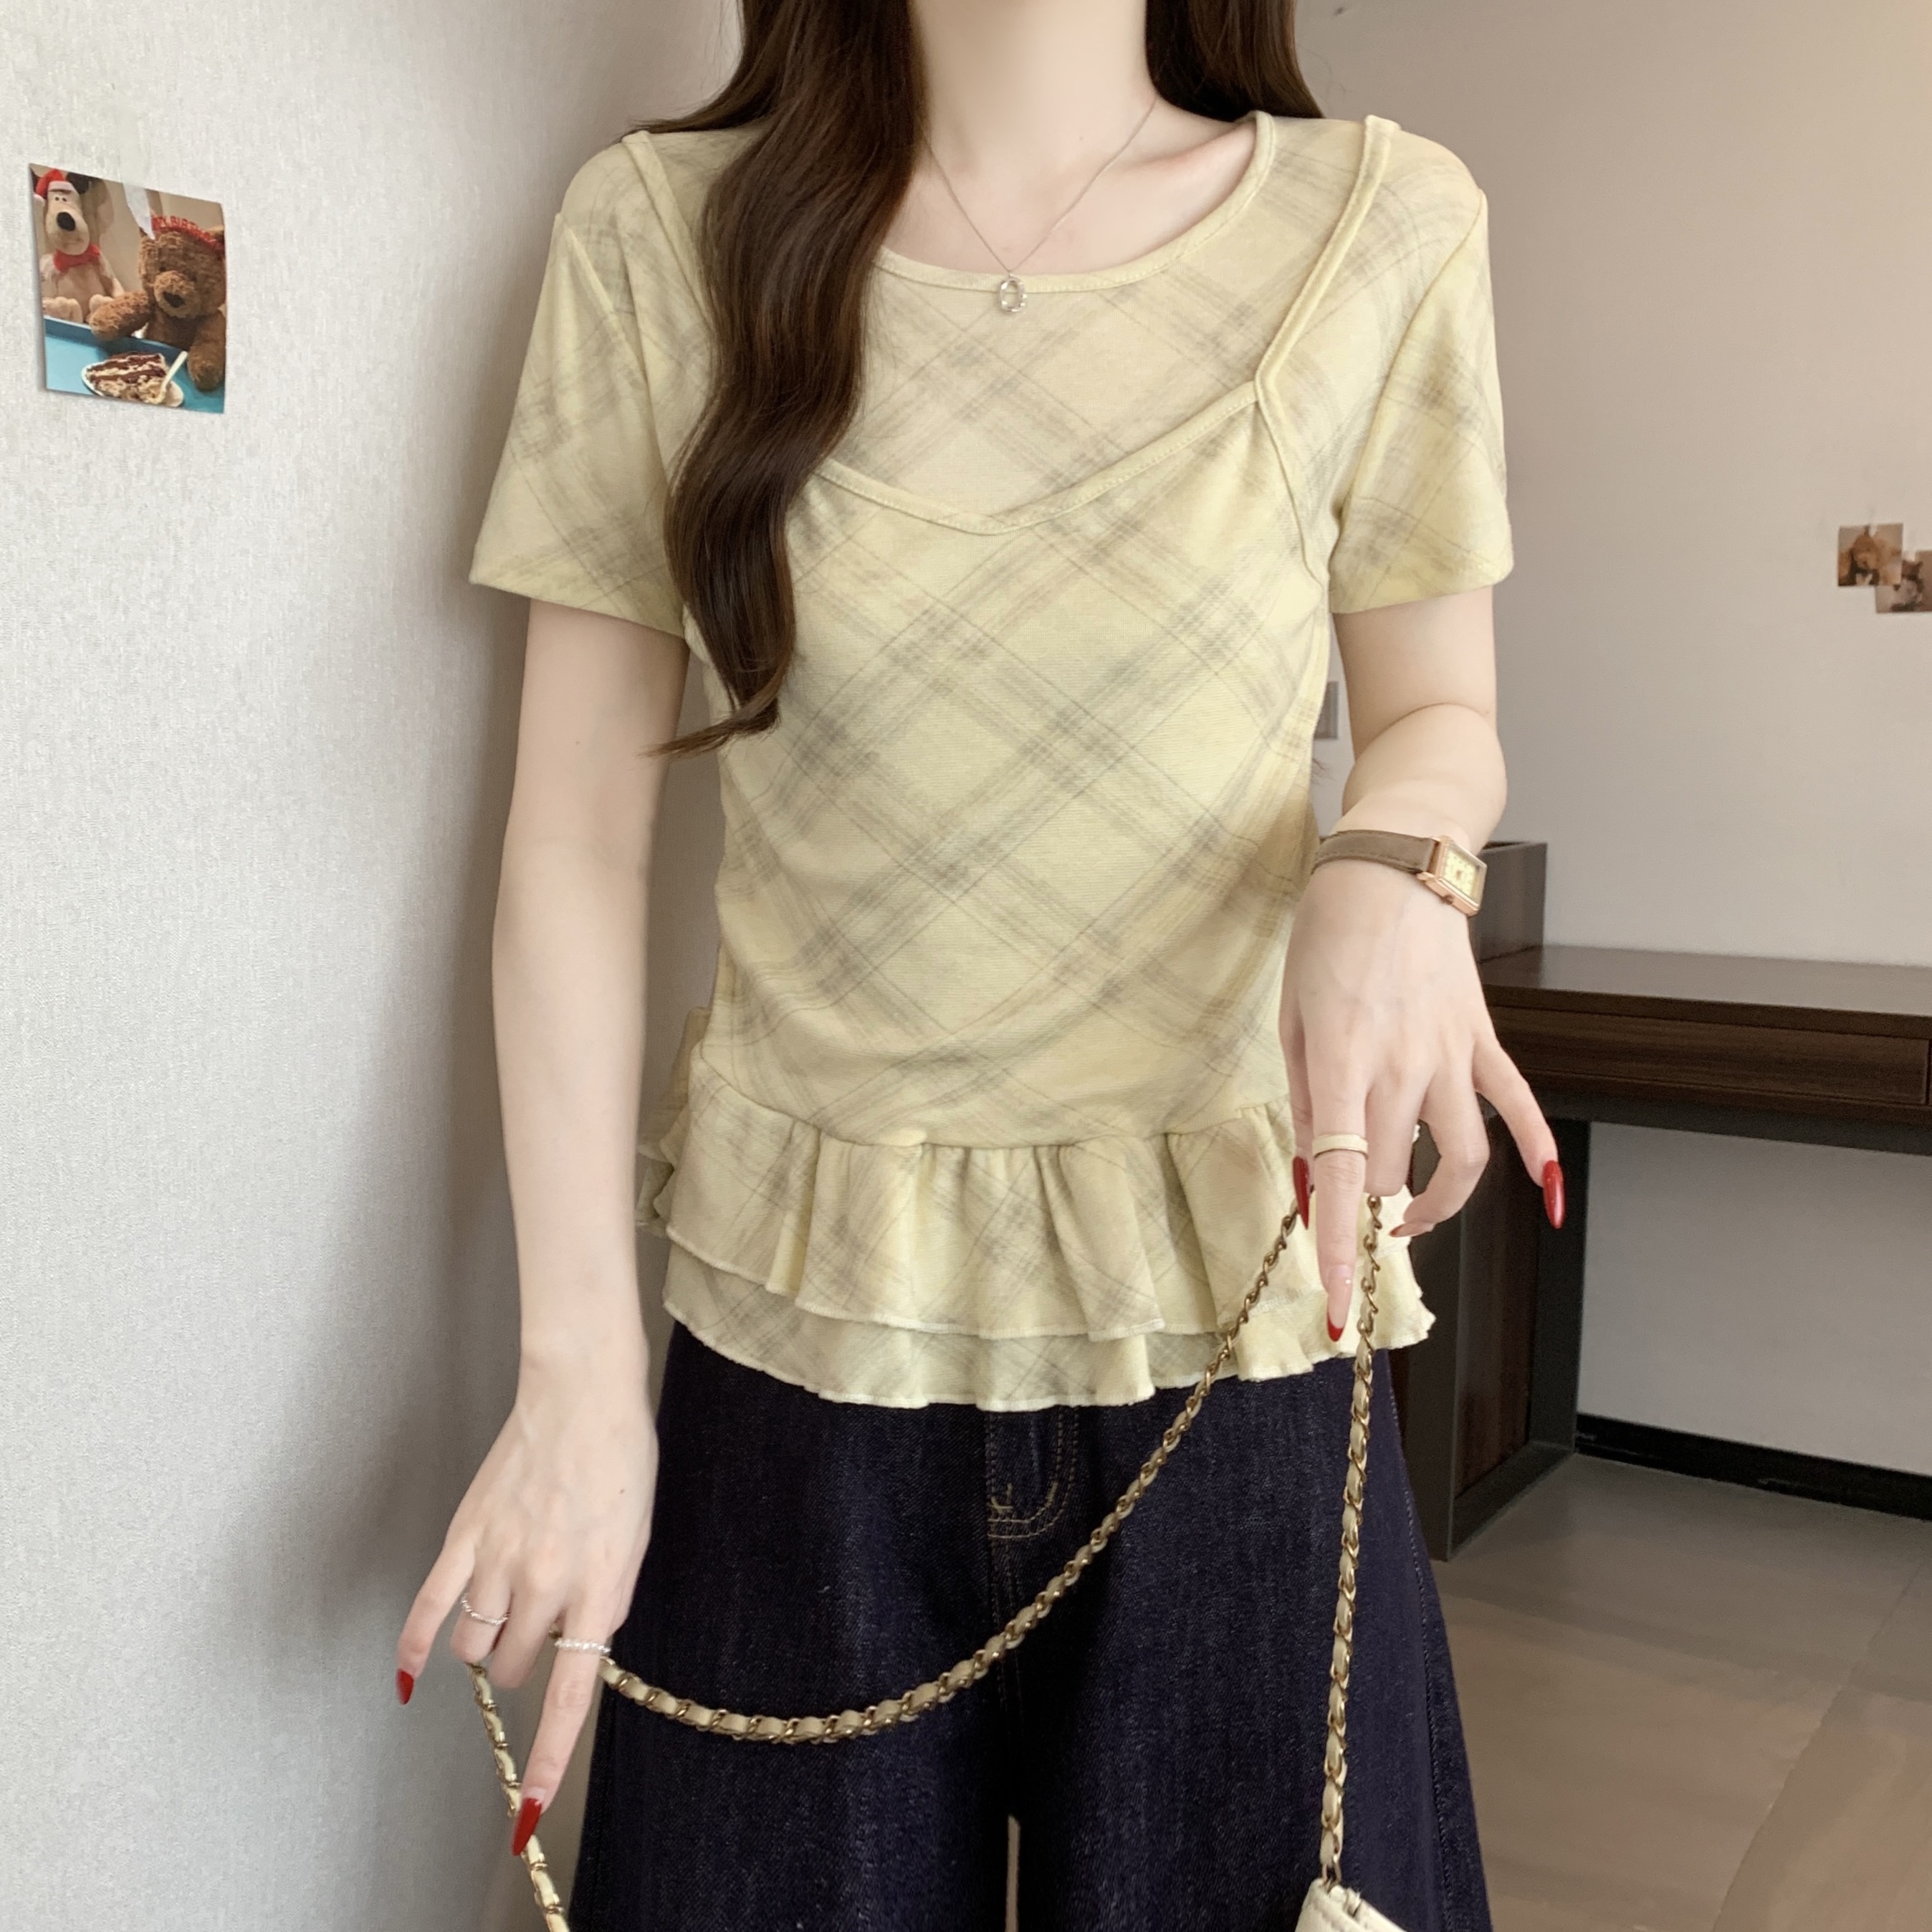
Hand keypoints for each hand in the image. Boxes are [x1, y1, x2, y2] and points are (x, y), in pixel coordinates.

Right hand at [395, 1358, 656, 1846]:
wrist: (583, 1393)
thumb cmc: (620, 1461)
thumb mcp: (634, 1540)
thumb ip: (602, 1600)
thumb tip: (574, 1646)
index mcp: (599, 1585)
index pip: (569, 1694)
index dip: (545, 1758)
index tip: (527, 1811)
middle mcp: (546, 1579)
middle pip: (512, 1668)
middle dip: (524, 1660)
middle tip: (540, 1620)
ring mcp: (499, 1557)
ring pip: (473, 1646)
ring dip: (486, 1644)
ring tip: (506, 1608)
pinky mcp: (466, 1534)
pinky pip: (430, 1607)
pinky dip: (417, 1646)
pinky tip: (410, 1675)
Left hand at [1279, 854, 1559, 1334]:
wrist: (1393, 862)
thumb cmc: (1327, 933)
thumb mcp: (1292, 1013)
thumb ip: (1306, 1096)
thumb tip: (1315, 1174)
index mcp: (1344, 1059)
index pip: (1342, 1175)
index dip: (1339, 1247)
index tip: (1335, 1308)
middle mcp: (1404, 1065)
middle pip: (1390, 1172)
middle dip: (1362, 1204)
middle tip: (1341, 1206)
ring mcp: (1452, 1054)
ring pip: (1460, 1157)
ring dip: (1436, 1202)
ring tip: (1408, 1216)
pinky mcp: (1482, 1039)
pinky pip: (1519, 1104)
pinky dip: (1538, 1154)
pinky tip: (1547, 1197)